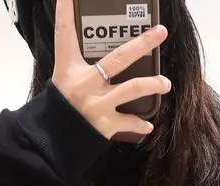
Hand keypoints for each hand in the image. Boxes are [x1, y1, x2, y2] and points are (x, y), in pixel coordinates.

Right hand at [52, 0, 171, 138]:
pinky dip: (140, 124)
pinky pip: (128, 122)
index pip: (65, 35)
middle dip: (142, 43)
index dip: (66, 13)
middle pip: (118, 59)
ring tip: (165, 83)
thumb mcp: (64, 76)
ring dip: (152, 85)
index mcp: (71, 69)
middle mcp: (86, 84)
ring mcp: (97, 105)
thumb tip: (87, 36)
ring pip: (132, 89)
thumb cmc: (62, 103)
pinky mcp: (105, 126)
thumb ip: (74, 56)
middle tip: (162, 32)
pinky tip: (149, 125)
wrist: (54, 138)